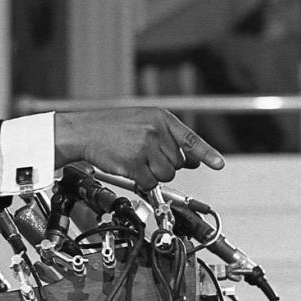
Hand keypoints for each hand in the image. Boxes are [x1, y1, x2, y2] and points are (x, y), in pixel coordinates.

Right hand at [54, 107, 223, 189]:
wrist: (82, 132)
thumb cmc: (109, 127)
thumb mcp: (141, 121)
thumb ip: (167, 138)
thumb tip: (191, 160)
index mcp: (160, 118)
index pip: (190, 139)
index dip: (207, 154)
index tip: (218, 164)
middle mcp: (155, 131)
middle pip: (177, 162)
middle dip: (163, 164)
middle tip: (143, 155)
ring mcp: (145, 147)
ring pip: (166, 175)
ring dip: (152, 174)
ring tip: (134, 160)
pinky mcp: (134, 163)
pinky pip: (149, 182)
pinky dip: (140, 181)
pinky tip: (127, 168)